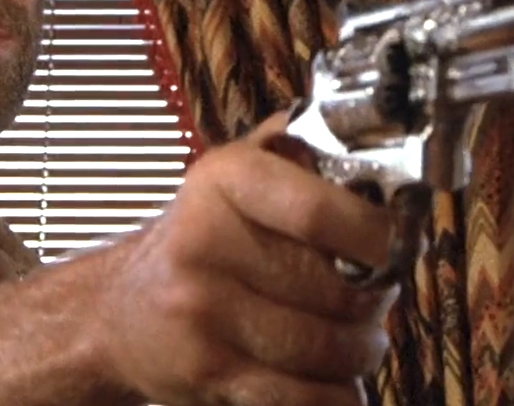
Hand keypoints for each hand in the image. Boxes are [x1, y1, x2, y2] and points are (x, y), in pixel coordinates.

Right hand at [94, 110, 398, 405]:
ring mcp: (204, 311)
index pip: (318, 212)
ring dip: (360, 351)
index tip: (396, 244)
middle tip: (373, 296)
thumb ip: (296, 146)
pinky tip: (330, 379)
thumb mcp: (232, 175)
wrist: (117, 310)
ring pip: (330, 349)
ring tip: (350, 337)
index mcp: (222, 181)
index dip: (376, 235)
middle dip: (375, 301)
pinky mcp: (208, 371)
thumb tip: (376, 134)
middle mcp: (205, 242)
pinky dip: (335, 395)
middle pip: (338, 289)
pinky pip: (307, 397)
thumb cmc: (194, 241)